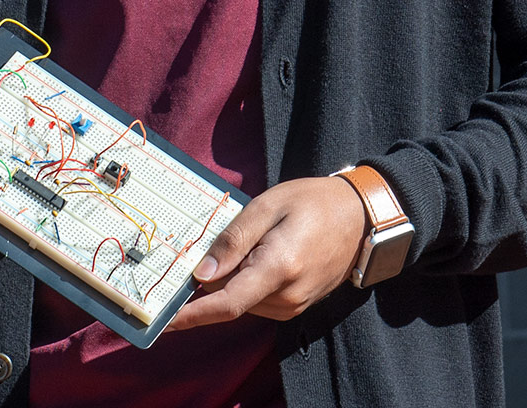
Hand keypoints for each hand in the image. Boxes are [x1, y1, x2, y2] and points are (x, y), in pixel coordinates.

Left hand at [166, 174, 365, 330]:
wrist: (361, 218)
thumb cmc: (315, 203)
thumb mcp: (269, 205)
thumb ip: (233, 239)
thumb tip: (202, 273)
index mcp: (278, 268)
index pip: (226, 303)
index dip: (192, 315)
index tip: (164, 322)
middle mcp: (287, 296)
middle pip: (230, 298)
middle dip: (213, 279)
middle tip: (217, 244)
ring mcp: (294, 305)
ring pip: (243, 300)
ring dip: (234, 279)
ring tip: (254, 241)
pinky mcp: (297, 306)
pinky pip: (258, 300)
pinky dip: (248, 282)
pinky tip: (261, 254)